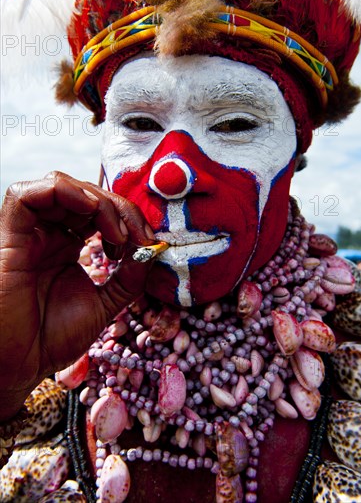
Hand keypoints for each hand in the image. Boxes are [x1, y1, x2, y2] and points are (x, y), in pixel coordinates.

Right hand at [0, 171, 153, 419]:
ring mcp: (28, 234)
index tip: (147, 242)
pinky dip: (61, 192)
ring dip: (96, 199)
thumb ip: (128, 277)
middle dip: (118, 207)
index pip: (98, 209)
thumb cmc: (53, 339)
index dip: (127, 216)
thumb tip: (153, 250)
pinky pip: (25, 195)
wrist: (20, 367)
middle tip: (138, 237)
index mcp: (67, 245)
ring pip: (58, 186)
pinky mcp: (8, 237)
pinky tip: (89, 210)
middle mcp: (47, 234)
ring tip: (116, 232)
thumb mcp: (104, 304)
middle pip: (84, 194)